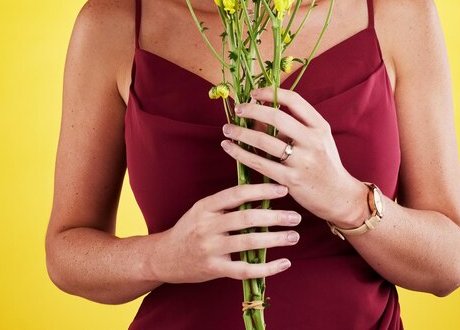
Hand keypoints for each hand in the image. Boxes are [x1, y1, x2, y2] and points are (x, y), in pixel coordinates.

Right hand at [160, 183, 300, 282]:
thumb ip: (226, 203)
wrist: (164, 257)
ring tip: (294, 236)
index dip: (261, 190)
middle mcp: (208, 226)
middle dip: (274, 217)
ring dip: (275, 239)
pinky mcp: (214, 269)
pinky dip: (267, 268)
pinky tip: (284, 263)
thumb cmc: (190, 229)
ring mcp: (211, 249)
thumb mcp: (202, 209)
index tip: (282, 189)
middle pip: (246, 218)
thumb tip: (260, 193)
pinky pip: (245, 270)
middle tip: (295, 216)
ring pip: (248, 243)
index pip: (237, 194)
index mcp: (206, 206)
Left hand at [221, 88, 367, 225]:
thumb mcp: (315, 140)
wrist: (338, 196)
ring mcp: (302, 161)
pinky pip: (260, 163)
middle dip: (252, 110)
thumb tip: (257, 115)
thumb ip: (290, 127)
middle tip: (238, 108)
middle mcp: (312, 141)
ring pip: (264, 141)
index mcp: (320, 126)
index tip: (254, 93)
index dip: (271, 93)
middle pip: (277, 117)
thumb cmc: (324, 163)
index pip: (294, 100)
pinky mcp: (291, 180)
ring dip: (241, 133)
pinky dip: (241, 154)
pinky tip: (229, 147)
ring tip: (227, 129)